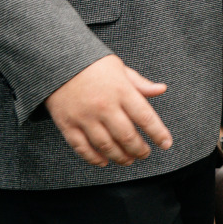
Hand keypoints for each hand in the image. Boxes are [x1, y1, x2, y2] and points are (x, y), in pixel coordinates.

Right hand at [44, 54, 171, 166]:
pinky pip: (82, 148)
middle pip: (127, 136)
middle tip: (145, 154)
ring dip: (120, 157)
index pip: (145, 117)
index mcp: (121, 91)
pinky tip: (104, 161)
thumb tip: (161, 89)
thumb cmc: (92, 65)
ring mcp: (85, 117)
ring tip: (128, 160)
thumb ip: (140, 83)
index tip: (166, 144)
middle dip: (139, 149)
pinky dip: (94, 159)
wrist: (56, 62)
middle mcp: (104, 106)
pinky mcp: (67, 125)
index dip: (158, 134)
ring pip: (106, 146)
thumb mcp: (120, 68)